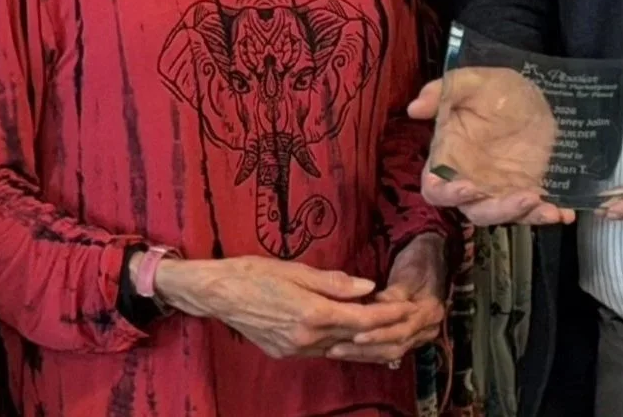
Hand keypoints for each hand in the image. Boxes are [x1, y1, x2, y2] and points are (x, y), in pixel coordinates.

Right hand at [153, 255, 412, 358]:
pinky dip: (340, 343)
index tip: (407, 307)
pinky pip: (320, 350)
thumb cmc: (254, 273)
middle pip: (353, 338)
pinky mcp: (283, 352)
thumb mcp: (298, 270)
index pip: (362, 318)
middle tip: (404, 319)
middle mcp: (305, 338)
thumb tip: (368, 286)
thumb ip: (335, 282)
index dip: (388, 314)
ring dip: (362, 339)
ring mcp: (293, 349)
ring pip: (338, 348)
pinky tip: (351, 335)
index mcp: (311, 314)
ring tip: (386, 329)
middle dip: (381, 329)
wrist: (215, 294)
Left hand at [327, 232, 448, 365]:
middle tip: (335, 349)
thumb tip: (379, 303)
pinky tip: (345, 351)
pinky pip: (385, 351)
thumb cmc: (417, 261)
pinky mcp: (406, 338)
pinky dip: (365, 352)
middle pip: (395, 347)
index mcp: (430, 313)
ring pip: (388, 353)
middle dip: (365, 350)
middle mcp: (427, 329)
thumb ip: (394, 293)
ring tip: (334, 352)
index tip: (354, 336)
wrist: (430, 258)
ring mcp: (417, 336)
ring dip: (362, 354)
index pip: (403, 331)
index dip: (379, 335)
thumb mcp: (408, 273)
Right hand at [409, 76, 575, 227]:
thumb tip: (414, 108)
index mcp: (449, 158)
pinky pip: (535, 210)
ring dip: (524, 214)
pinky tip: (565, 212)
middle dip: (498, 209)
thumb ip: (444, 91)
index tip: (469, 188)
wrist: (531, 94)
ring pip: (505, 214)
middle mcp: (471, 180)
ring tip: (547, 206)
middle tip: (524, 196)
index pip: (436, 189)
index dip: (448, 194)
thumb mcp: (473, 82)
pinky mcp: (527, 188)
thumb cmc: (493, 90)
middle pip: (475, 210)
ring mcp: (500, 188)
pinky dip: (548, 213)